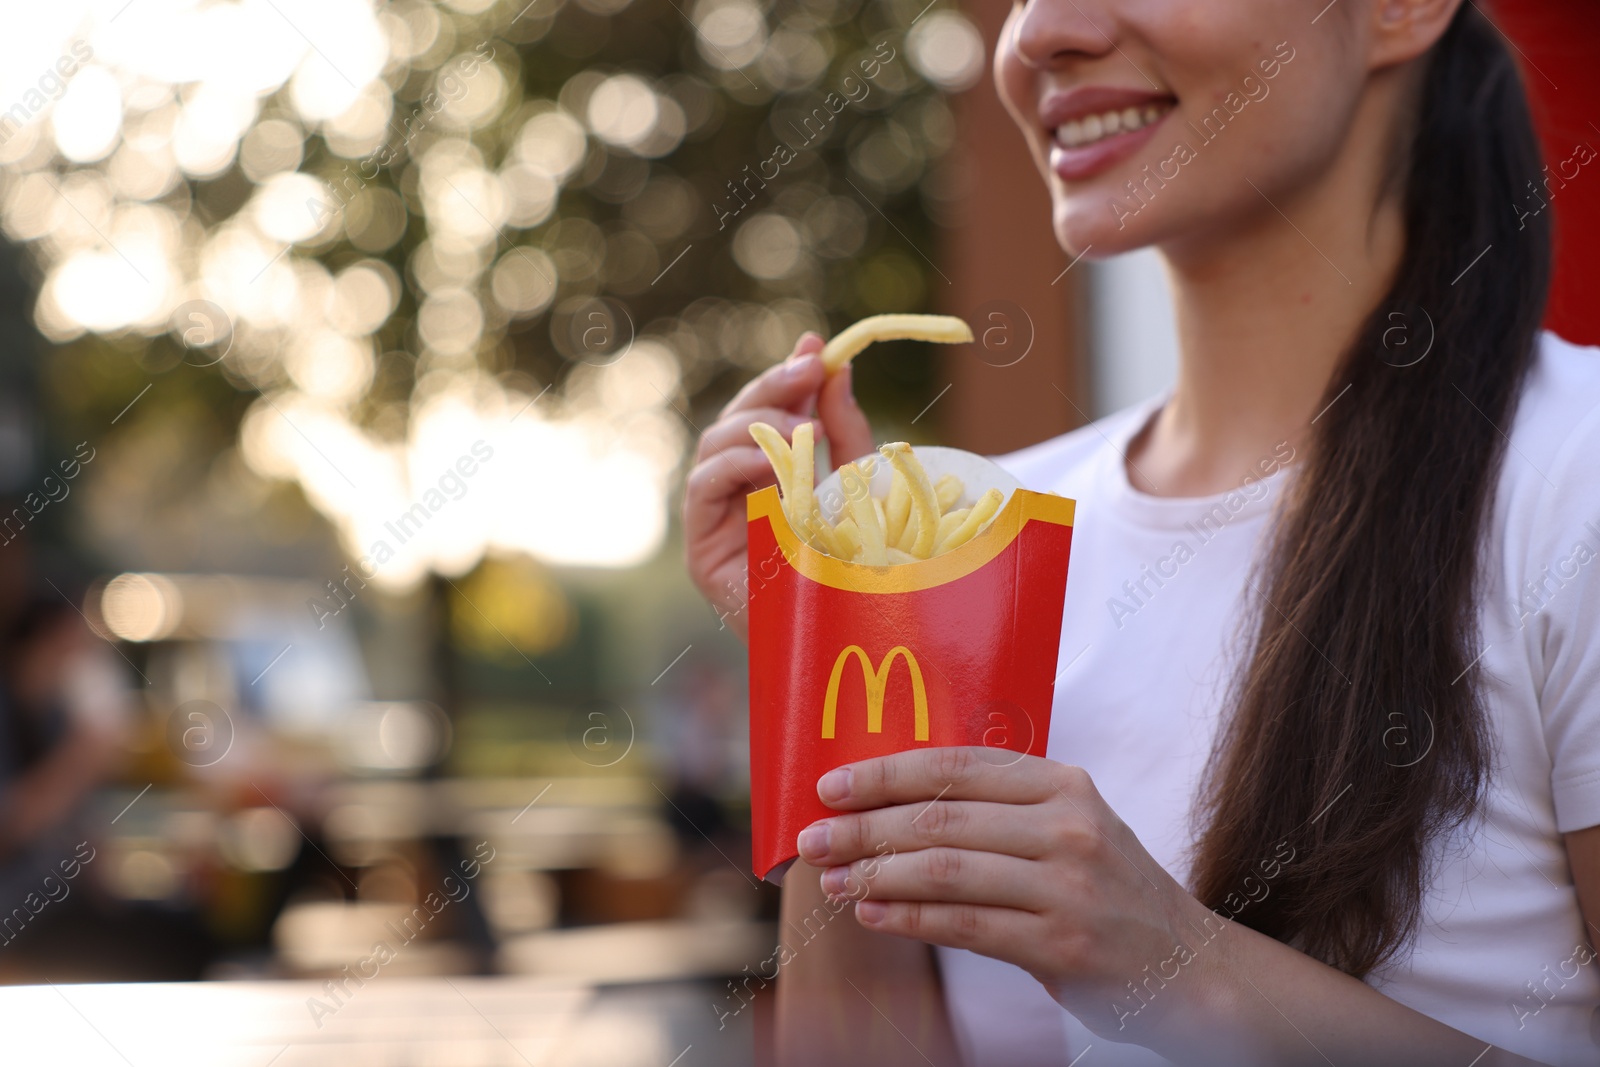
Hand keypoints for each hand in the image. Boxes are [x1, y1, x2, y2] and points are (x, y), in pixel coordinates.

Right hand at [683, 332, 872, 640]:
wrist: (859, 646)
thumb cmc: (865, 576)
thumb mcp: (861, 486)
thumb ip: (845, 430)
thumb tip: (832, 364)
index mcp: (777, 482)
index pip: (768, 418)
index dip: (785, 380)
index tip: (815, 349)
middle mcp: (742, 500)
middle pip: (736, 424)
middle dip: (771, 389)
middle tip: (810, 370)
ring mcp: (719, 525)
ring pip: (713, 446)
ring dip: (755, 423)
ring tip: (804, 430)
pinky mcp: (704, 555)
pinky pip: (701, 488)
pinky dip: (732, 464)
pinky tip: (771, 463)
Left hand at [795, 747, 1220, 1044]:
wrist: (1189, 966)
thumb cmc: (1110, 890)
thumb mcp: (1070, 826)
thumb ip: (999, 809)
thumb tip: (892, 804)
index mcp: (1062, 784)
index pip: (955, 767)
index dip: (885, 774)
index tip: (830, 785)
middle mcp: (1067, 827)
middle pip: (941, 817)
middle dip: (865, 828)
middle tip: (813, 838)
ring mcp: (1068, 887)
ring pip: (945, 871)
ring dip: (877, 875)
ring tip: (834, 880)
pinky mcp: (1062, 945)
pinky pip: (965, 925)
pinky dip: (909, 919)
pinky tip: (872, 914)